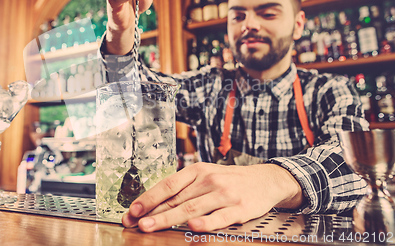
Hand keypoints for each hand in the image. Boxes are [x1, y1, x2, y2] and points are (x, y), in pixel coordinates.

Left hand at [122, 162, 303, 231]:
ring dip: (169, 218)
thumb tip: (155, 204)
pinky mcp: (240, 208)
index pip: (168, 184)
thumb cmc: (229, 180)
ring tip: (151, 226)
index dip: (149, 197)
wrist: (265, 180)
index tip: (133, 209)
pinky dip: (206, 222)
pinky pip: (220, 217)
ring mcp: (225, 194)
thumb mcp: (206, 177)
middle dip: (153, 212)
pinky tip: (193, 227)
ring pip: (192, 208)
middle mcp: (209, 180)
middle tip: (135, 222)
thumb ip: (184, 190)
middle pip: (176, 198)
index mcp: (198, 171)